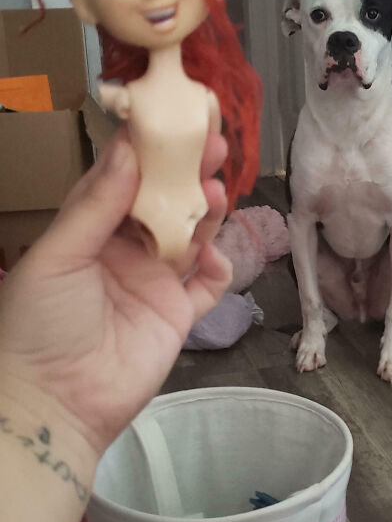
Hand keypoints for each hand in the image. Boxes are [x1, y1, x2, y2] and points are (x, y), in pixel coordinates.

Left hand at [0, 131, 231, 461]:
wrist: (55, 404)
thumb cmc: (40, 324)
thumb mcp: (57, 256)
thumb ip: (97, 205)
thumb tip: (130, 151)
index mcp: (89, 230)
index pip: (123, 178)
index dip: (148, 148)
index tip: (173, 116)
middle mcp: (124, 250)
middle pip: (165, 200)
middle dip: (189, 171)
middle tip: (214, 143)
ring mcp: (154, 282)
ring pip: (192, 235)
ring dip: (207, 212)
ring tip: (217, 191)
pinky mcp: (178, 316)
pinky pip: (208, 286)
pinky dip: (219, 268)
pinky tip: (216, 256)